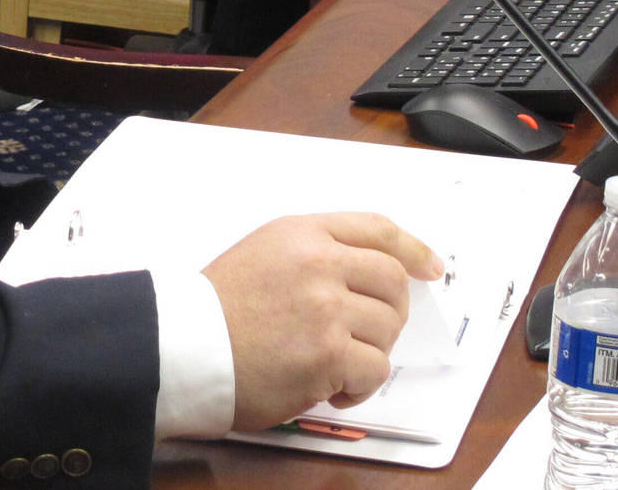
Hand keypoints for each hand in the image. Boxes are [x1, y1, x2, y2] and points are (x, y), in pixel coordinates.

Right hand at [203, 213, 443, 431]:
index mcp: (302, 233)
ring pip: (387, 329)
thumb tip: (374, 275)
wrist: (186, 347)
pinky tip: (330, 387)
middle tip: (368, 332)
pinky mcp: (327, 354)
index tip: (431, 268)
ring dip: (370, 352)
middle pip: (392, 282)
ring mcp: (325, 309)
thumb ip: (315, 253)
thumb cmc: (218, 308)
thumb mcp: (264, 253)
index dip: (412, 249)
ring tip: (336, 363)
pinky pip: (374, 370)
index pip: (376, 229)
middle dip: (391, 312)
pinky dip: (359, 385)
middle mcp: (318, 263)